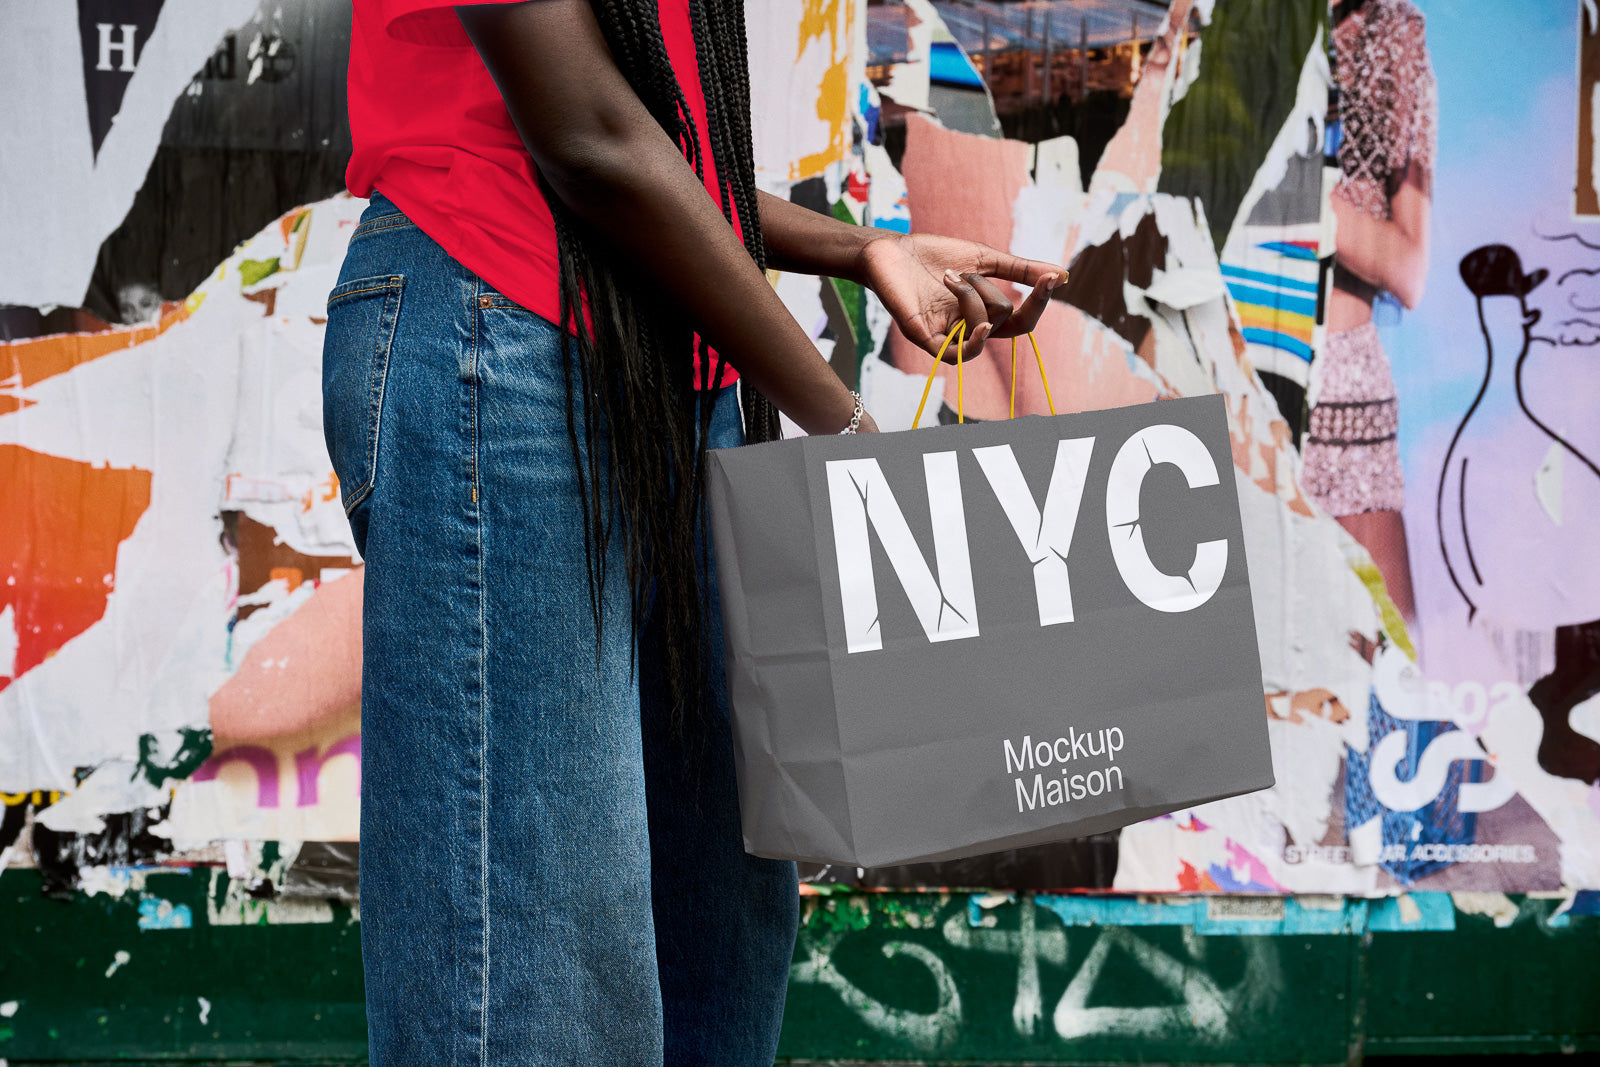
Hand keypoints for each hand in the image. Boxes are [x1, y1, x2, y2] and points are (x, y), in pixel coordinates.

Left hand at [854, 233, 1065, 362]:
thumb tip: (1062, 276)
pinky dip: (973, 344)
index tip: (1050, 280)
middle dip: (987, 288)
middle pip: (1003, 318)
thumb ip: (1019, 269)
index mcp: (982, 313)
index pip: (1021, 321)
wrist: (890, 249)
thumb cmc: (933, 255)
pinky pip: (955, 356)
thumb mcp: (984, 259)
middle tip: (957, 271)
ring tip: (947, 276)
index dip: (1038, 303)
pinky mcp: (924, 338)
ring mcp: (946, 335)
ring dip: (972, 295)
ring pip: (984, 327)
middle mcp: (967, 328)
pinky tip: (983, 327)